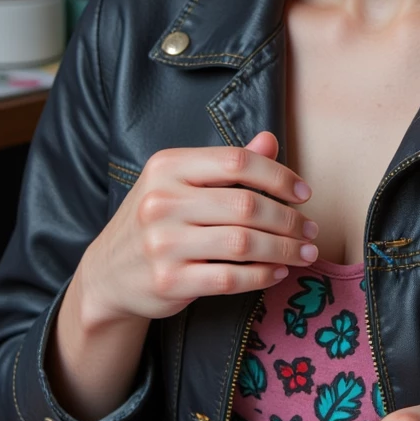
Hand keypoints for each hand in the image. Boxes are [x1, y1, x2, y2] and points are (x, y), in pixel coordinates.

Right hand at [74, 129, 318, 325]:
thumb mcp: (181, 183)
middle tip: (311, 230)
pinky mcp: (168, 281)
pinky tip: (278, 272)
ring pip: (243, 242)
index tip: (303, 193)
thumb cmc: (156, 223)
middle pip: (245, 205)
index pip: (236, 161)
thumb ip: (226, 165)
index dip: (279, 176)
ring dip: (284, 249)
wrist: (108, 274)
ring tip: (305, 253)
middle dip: (289, 219)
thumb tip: (270, 139)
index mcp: (167, 166)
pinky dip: (262, 275)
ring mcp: (162, 243)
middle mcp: (161, 201)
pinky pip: (230, 277)